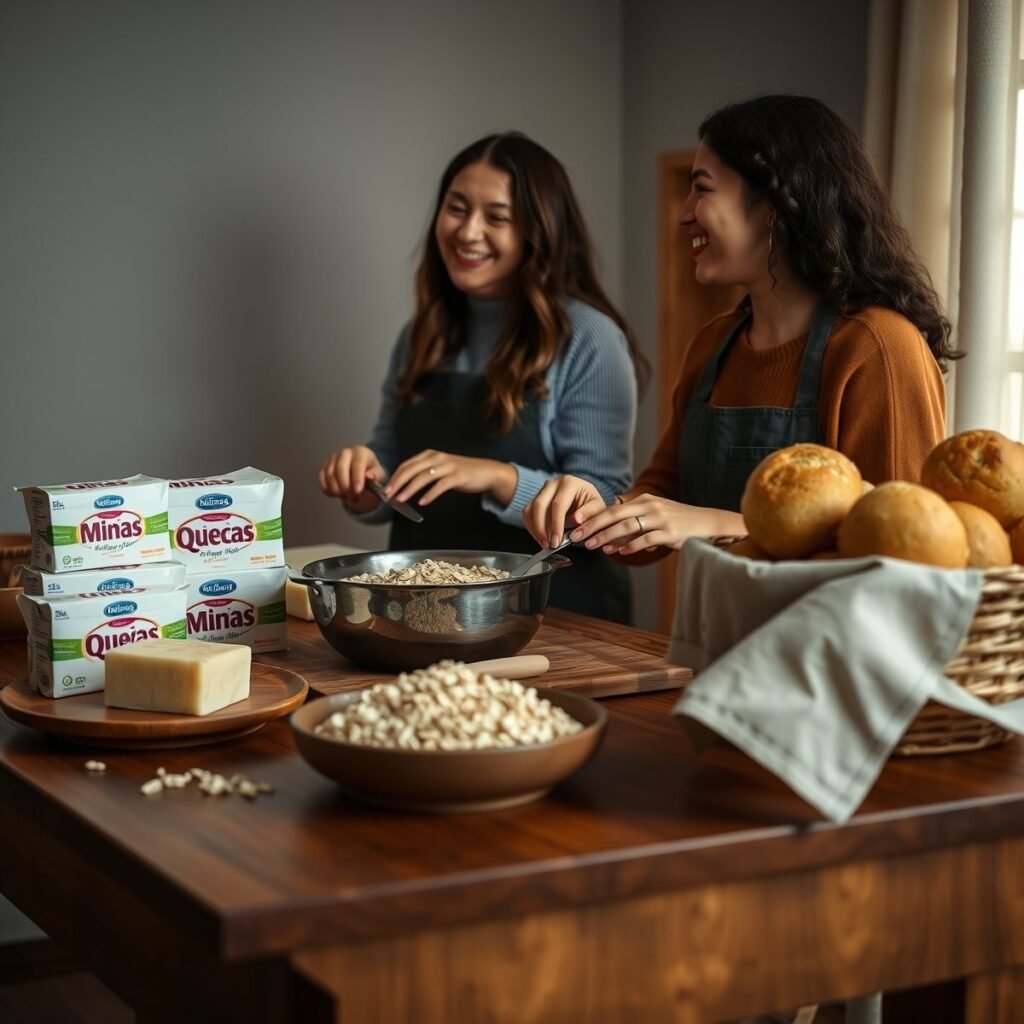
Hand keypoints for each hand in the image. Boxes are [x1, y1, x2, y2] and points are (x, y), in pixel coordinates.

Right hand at [318, 445, 383, 514]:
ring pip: (329, 475)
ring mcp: (333, 459)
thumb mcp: (379, 474)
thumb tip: (370, 476)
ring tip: (346, 497)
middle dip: (345, 486)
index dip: (357, 478)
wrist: (362, 472)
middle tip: (353, 498)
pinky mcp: (324, 466)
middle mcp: (345, 453)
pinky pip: (322, 479)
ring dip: (336, 489)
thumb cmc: (371, 473)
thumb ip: (376, 475)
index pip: (357, 463)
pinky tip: (336, 494)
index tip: (358, 491)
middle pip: (340, 468)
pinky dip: (327, 489)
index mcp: (360, 452)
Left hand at [385, 450, 516, 506]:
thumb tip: (404, 485)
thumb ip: (424, 472)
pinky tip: (423, 502)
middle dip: (398, 483)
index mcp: (430, 455)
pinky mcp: (458, 476)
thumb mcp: (439, 468)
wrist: (485, 472)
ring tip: (400, 499)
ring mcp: (448, 466)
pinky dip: (430, 494)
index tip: (386, 489)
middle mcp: (437, 458)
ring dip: (410, 489)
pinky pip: (441, 485)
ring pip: (424, 477)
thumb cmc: (460, 472)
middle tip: (389, 495)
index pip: (407, 465)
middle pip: (412, 470)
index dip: (395, 477)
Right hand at [523, 475, 605, 547]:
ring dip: (535, 529)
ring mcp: (542, 490)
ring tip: (544, 543)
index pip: (558, 504)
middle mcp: (552, 484)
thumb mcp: (597, 508)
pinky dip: (531, 527)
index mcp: (569, 483)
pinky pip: (527, 513)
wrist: (584, 499)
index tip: (556, 541)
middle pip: (539, 505)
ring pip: (530, 509)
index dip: (555, 524)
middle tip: (548, 545)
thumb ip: (589, 514)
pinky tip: (540, 538)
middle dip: (542, 528)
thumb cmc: (591, 504)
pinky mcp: (535, 499)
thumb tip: (577, 519)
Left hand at [569, 494, 742, 555]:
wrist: (709, 524)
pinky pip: (646, 539)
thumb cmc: (680, 522)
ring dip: (608, 537)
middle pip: (616, 515)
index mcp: (645, 499)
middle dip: (594, 526)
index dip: (594, 516)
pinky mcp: (671, 533)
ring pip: (628, 526)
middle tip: (578, 536)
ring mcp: (661, 519)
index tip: (577, 524)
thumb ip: (636, 520)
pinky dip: (631, 546)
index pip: (614, 507)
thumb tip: (611, 534)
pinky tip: (619, 552)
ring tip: (594, 546)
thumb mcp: (657, 514)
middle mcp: (651, 506)